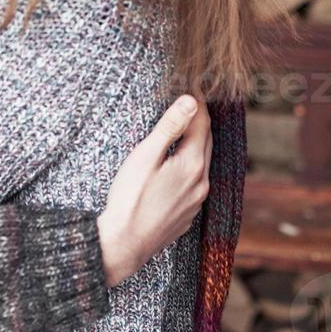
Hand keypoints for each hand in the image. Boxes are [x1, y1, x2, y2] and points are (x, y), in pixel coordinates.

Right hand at [97, 95, 212, 286]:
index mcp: (192, 165)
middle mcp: (201, 183)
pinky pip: (196, 184)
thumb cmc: (129, 198)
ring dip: (198, 144)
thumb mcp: (145, 156)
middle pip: (206, 143)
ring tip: (188, 129)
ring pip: (203, 164)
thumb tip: (191, 101)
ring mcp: (196, 202)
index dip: (198, 103)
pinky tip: (180, 166)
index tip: (193, 86)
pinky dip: (192, 167)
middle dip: (201, 121)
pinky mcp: (187, 216)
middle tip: (193, 102)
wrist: (123, 245)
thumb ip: (170, 127)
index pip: (202, 124)